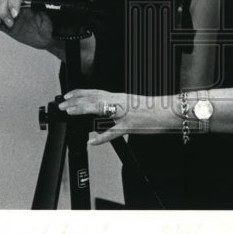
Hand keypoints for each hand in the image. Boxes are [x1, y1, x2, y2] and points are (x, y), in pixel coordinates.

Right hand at [0, 0, 63, 59]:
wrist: (46, 38)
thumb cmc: (48, 25)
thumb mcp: (48, 15)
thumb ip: (42, 5)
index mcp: (27, 1)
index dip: (14, 3)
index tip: (15, 14)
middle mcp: (17, 6)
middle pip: (4, 0)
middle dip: (4, 10)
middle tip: (10, 22)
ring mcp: (10, 15)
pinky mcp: (5, 25)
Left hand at [58, 88, 176, 144]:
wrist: (169, 111)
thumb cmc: (152, 109)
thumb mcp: (131, 104)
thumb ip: (117, 107)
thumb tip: (103, 111)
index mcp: (120, 97)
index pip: (96, 92)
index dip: (80, 92)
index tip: (68, 94)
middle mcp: (120, 102)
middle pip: (94, 98)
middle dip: (76, 100)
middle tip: (63, 104)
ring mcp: (124, 114)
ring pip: (101, 109)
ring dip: (84, 109)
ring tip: (70, 111)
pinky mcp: (130, 126)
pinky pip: (114, 132)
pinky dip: (102, 137)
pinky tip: (92, 141)